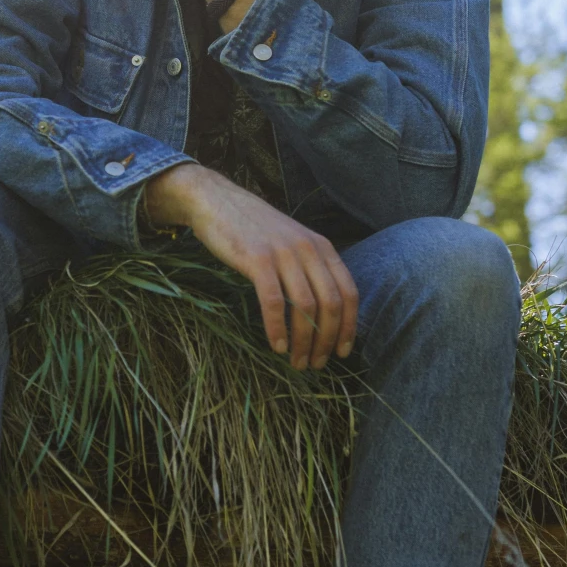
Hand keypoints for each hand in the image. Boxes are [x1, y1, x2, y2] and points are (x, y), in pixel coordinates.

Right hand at [144, 165, 358, 370]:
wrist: (218, 201)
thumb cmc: (255, 229)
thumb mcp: (293, 242)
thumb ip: (310, 267)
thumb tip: (323, 311)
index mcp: (322, 247)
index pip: (348, 292)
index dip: (349, 326)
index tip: (342, 352)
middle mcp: (308, 249)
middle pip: (330, 304)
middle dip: (327, 340)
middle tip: (316, 364)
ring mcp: (283, 253)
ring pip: (305, 307)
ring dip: (304, 341)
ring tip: (298, 362)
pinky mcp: (257, 259)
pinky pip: (274, 301)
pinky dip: (278, 328)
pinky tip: (276, 345)